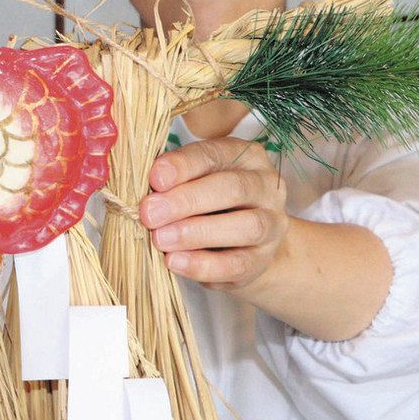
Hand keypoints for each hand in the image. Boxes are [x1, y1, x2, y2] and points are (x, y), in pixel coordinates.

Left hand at [138, 137, 288, 289]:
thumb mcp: (189, 183)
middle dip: (187, 200)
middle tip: (150, 214)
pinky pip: (238, 264)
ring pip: (245, 226)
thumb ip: (171, 182)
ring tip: (160, 239)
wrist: (241, 245)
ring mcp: (272, 224)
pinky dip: (203, 265)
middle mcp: (265, 186)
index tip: (154, 179)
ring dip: (197, 233)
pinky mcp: (263, 260)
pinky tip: (174, 262)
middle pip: (233, 188)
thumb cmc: (206, 204)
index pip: (215, 154)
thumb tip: (146, 188)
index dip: (184, 166)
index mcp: (245, 156)